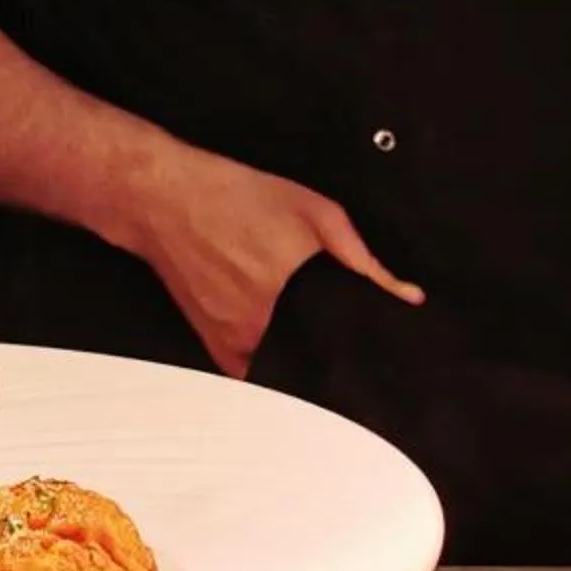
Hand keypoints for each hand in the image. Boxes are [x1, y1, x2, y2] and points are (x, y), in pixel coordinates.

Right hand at [100, 142, 422, 376]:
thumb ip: (360, 256)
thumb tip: (404, 292)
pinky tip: (277, 341)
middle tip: (342, 335)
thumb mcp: (314, 211)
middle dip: (334, 349)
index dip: (366, 347)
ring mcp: (236, 340)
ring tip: (307, 334)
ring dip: (302, 357)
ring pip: (286, 368)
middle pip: (317, 357)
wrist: (165, 201)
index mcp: (294, 290)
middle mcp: (263, 323)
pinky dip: (270, 362)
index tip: (379, 350)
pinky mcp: (216, 347)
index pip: (345, 341)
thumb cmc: (234, 197)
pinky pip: (254, 373)